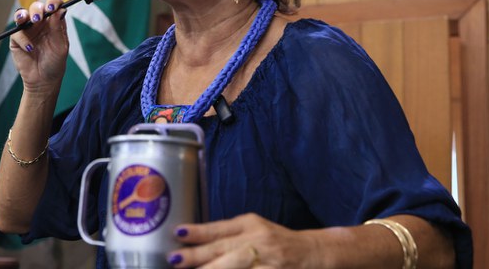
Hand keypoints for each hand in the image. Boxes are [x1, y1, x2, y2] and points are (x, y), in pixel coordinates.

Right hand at [8, 0, 67, 91]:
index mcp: (54, 22)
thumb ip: (58, 29)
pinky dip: (22, 39)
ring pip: (22, 14)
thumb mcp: (60, 46)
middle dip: (37, 9)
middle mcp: (40, 23)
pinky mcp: (17, 39)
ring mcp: (28, 30)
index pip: (53, 6)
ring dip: (25, 15)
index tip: (53, 6)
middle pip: (37, 7)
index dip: (53, 2)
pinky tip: (30, 48)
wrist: (43, 81)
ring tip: (31, 21)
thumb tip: (60, 10)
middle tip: (39, 17)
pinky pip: (16, 32)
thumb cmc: (55, 63)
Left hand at [167, 213, 321, 268]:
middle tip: (175, 259)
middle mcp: (259, 241)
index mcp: (250, 224)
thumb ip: (228, 234)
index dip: (198, 232)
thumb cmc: (276, 240)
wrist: (313, 252)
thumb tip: (192, 241)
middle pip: (224, 250)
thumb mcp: (254, 228)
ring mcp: (269, 262)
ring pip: (235, 268)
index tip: (178, 234)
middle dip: (198, 257)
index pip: (219, 229)